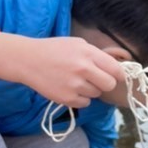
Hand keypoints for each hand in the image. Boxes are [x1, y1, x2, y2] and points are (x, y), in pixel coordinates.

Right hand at [0, 31, 122, 108]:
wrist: (28, 60)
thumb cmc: (53, 50)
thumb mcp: (77, 44)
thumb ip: (95, 55)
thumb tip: (114, 68)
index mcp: (88, 53)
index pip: (115, 69)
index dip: (118, 75)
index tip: (116, 76)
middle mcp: (83, 69)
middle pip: (109, 84)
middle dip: (105, 83)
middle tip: (96, 80)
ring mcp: (75, 85)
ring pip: (96, 94)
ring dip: (90, 90)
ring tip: (76, 81)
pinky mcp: (66, 98)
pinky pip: (85, 103)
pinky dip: (80, 98)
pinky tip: (69, 88)